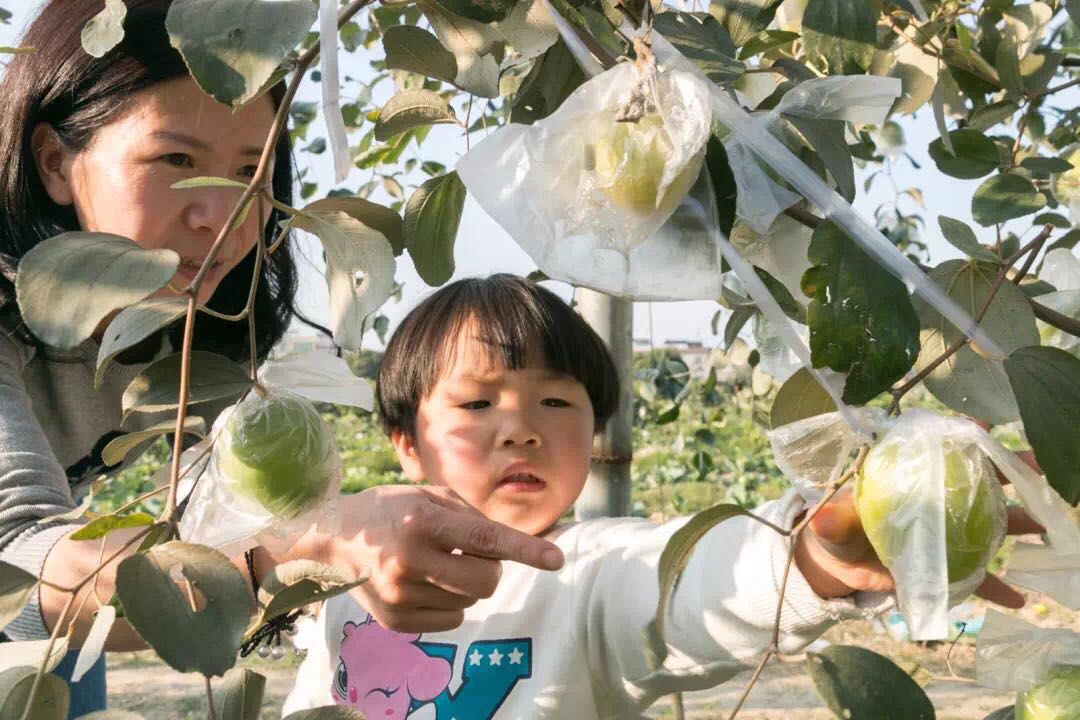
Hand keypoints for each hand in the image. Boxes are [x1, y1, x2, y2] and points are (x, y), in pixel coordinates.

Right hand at [287, 485, 564, 632]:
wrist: (332, 539)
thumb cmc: (391, 510)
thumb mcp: (428, 495)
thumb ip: (471, 516)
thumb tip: (509, 545)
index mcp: (422, 520)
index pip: (485, 538)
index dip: (524, 550)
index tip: (556, 560)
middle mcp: (410, 559)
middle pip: (486, 580)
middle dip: (490, 569)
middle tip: (470, 554)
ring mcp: (400, 594)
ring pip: (471, 601)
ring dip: (465, 584)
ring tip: (435, 564)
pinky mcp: (395, 620)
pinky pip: (452, 619)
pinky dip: (448, 603)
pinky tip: (423, 584)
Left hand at [793, 451, 1044, 607]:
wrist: (838, 564)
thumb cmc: (836, 529)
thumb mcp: (832, 523)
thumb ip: (834, 520)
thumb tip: (822, 521)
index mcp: (907, 477)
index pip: (937, 450)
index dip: (961, 436)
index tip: (983, 428)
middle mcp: (934, 499)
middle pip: (978, 479)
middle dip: (1011, 470)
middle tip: (1037, 467)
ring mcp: (945, 531)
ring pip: (990, 522)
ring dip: (1019, 522)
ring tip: (1044, 524)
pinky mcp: (946, 565)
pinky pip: (977, 576)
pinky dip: (997, 587)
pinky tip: (1019, 598)